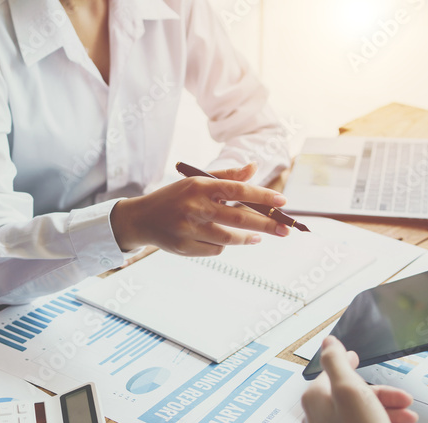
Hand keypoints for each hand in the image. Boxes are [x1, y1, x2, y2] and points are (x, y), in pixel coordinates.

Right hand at [110, 162, 289, 255]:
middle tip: (285, 229)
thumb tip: (254, 167)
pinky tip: (222, 240)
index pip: (237, 189)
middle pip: (238, 217)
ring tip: (257, 236)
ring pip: (228, 238)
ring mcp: (188, 229)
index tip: (282, 201)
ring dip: (247, 238)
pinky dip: (222, 246)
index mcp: (199, 186)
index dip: (262, 195)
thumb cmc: (175, 198)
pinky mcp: (184, 247)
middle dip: (266, 224)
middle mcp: (194, 206)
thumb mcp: (196, 182)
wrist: (141, 219)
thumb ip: (226, 176)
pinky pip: (214, 250)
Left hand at [301, 337, 418, 422]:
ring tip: (410, 420)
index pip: (334, 373)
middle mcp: (319, 419)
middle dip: (384, 395)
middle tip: (407, 401)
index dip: (350, 364)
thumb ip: (337, 362)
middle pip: (354, 396)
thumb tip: (328, 342)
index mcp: (316, 400)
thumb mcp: (350, 391)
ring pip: (364, 415)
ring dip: (390, 413)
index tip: (359, 357)